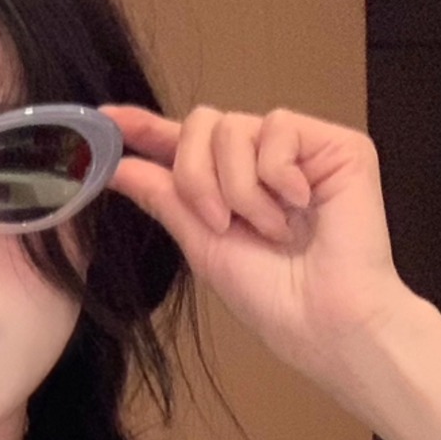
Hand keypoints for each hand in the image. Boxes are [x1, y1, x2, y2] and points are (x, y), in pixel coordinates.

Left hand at [99, 103, 417, 392]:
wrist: (324, 320)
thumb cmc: (273, 298)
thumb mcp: (202, 245)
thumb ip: (164, 198)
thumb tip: (118, 167)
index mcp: (229, 187)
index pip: (182, 145)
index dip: (144, 128)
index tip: (105, 119)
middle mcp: (263, 161)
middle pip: (200, 126)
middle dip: (197, 178)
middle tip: (220, 225)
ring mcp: (299, 150)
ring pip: (233, 128)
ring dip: (240, 189)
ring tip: (272, 229)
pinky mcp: (335, 144)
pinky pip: (278, 130)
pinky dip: (278, 177)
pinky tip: (302, 207)